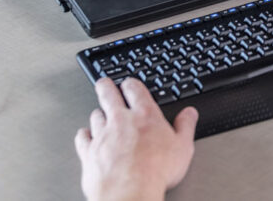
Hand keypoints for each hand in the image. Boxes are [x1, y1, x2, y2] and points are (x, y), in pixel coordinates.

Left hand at [74, 77, 198, 200]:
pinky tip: (85, 134)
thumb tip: (189, 113)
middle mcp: (121, 121)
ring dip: (98, 113)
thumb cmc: (156, 172)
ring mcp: (102, 136)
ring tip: (99, 112)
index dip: (131, 84)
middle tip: (104, 83)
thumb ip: (185, 127)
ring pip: (95, 115)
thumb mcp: (182, 147)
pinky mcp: (89, 153)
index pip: (134, 89)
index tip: (129, 84)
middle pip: (108, 95)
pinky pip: (82, 137)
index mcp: (145, 115)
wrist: (129, 193)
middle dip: (106, 86)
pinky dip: (84, 134)